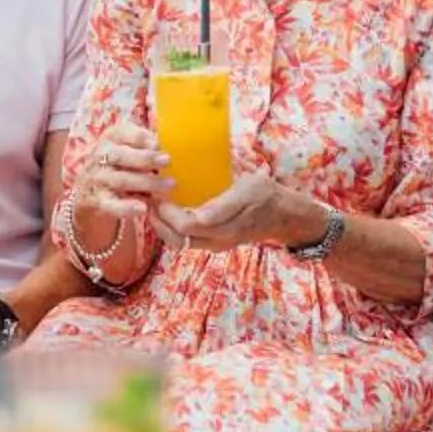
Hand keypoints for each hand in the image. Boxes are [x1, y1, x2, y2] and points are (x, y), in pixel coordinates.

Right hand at [78, 122, 169, 218]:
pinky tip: (142, 208)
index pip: (122, 132)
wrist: (87, 190)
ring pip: (121, 180)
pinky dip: (126, 207)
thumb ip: (143, 142)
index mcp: (110, 139)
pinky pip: (112, 204)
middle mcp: (100, 156)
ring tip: (168, 185)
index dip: (141, 138)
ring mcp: (98, 179)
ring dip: (146, 182)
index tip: (158, 144)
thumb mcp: (125, 146)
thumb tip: (163, 143)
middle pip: (122, 156)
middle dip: (146, 158)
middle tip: (167, 161)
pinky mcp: (96, 201)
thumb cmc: (117, 164)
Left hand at [155, 170, 319, 252]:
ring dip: (161, 225)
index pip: (184, 226)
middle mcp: (217, 240)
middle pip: (175, 238)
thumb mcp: (249, 190)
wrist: (284, 214)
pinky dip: (171, 228)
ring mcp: (215, 243)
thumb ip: (224, 206)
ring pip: (178, 242)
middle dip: (156, 219)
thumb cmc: (266, 194)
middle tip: (148, 196)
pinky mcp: (214, 242)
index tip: (157, 188)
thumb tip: (199, 217)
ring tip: (153, 204)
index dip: (165, 210)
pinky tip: (168, 210)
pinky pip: (186, 240)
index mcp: (224, 227)